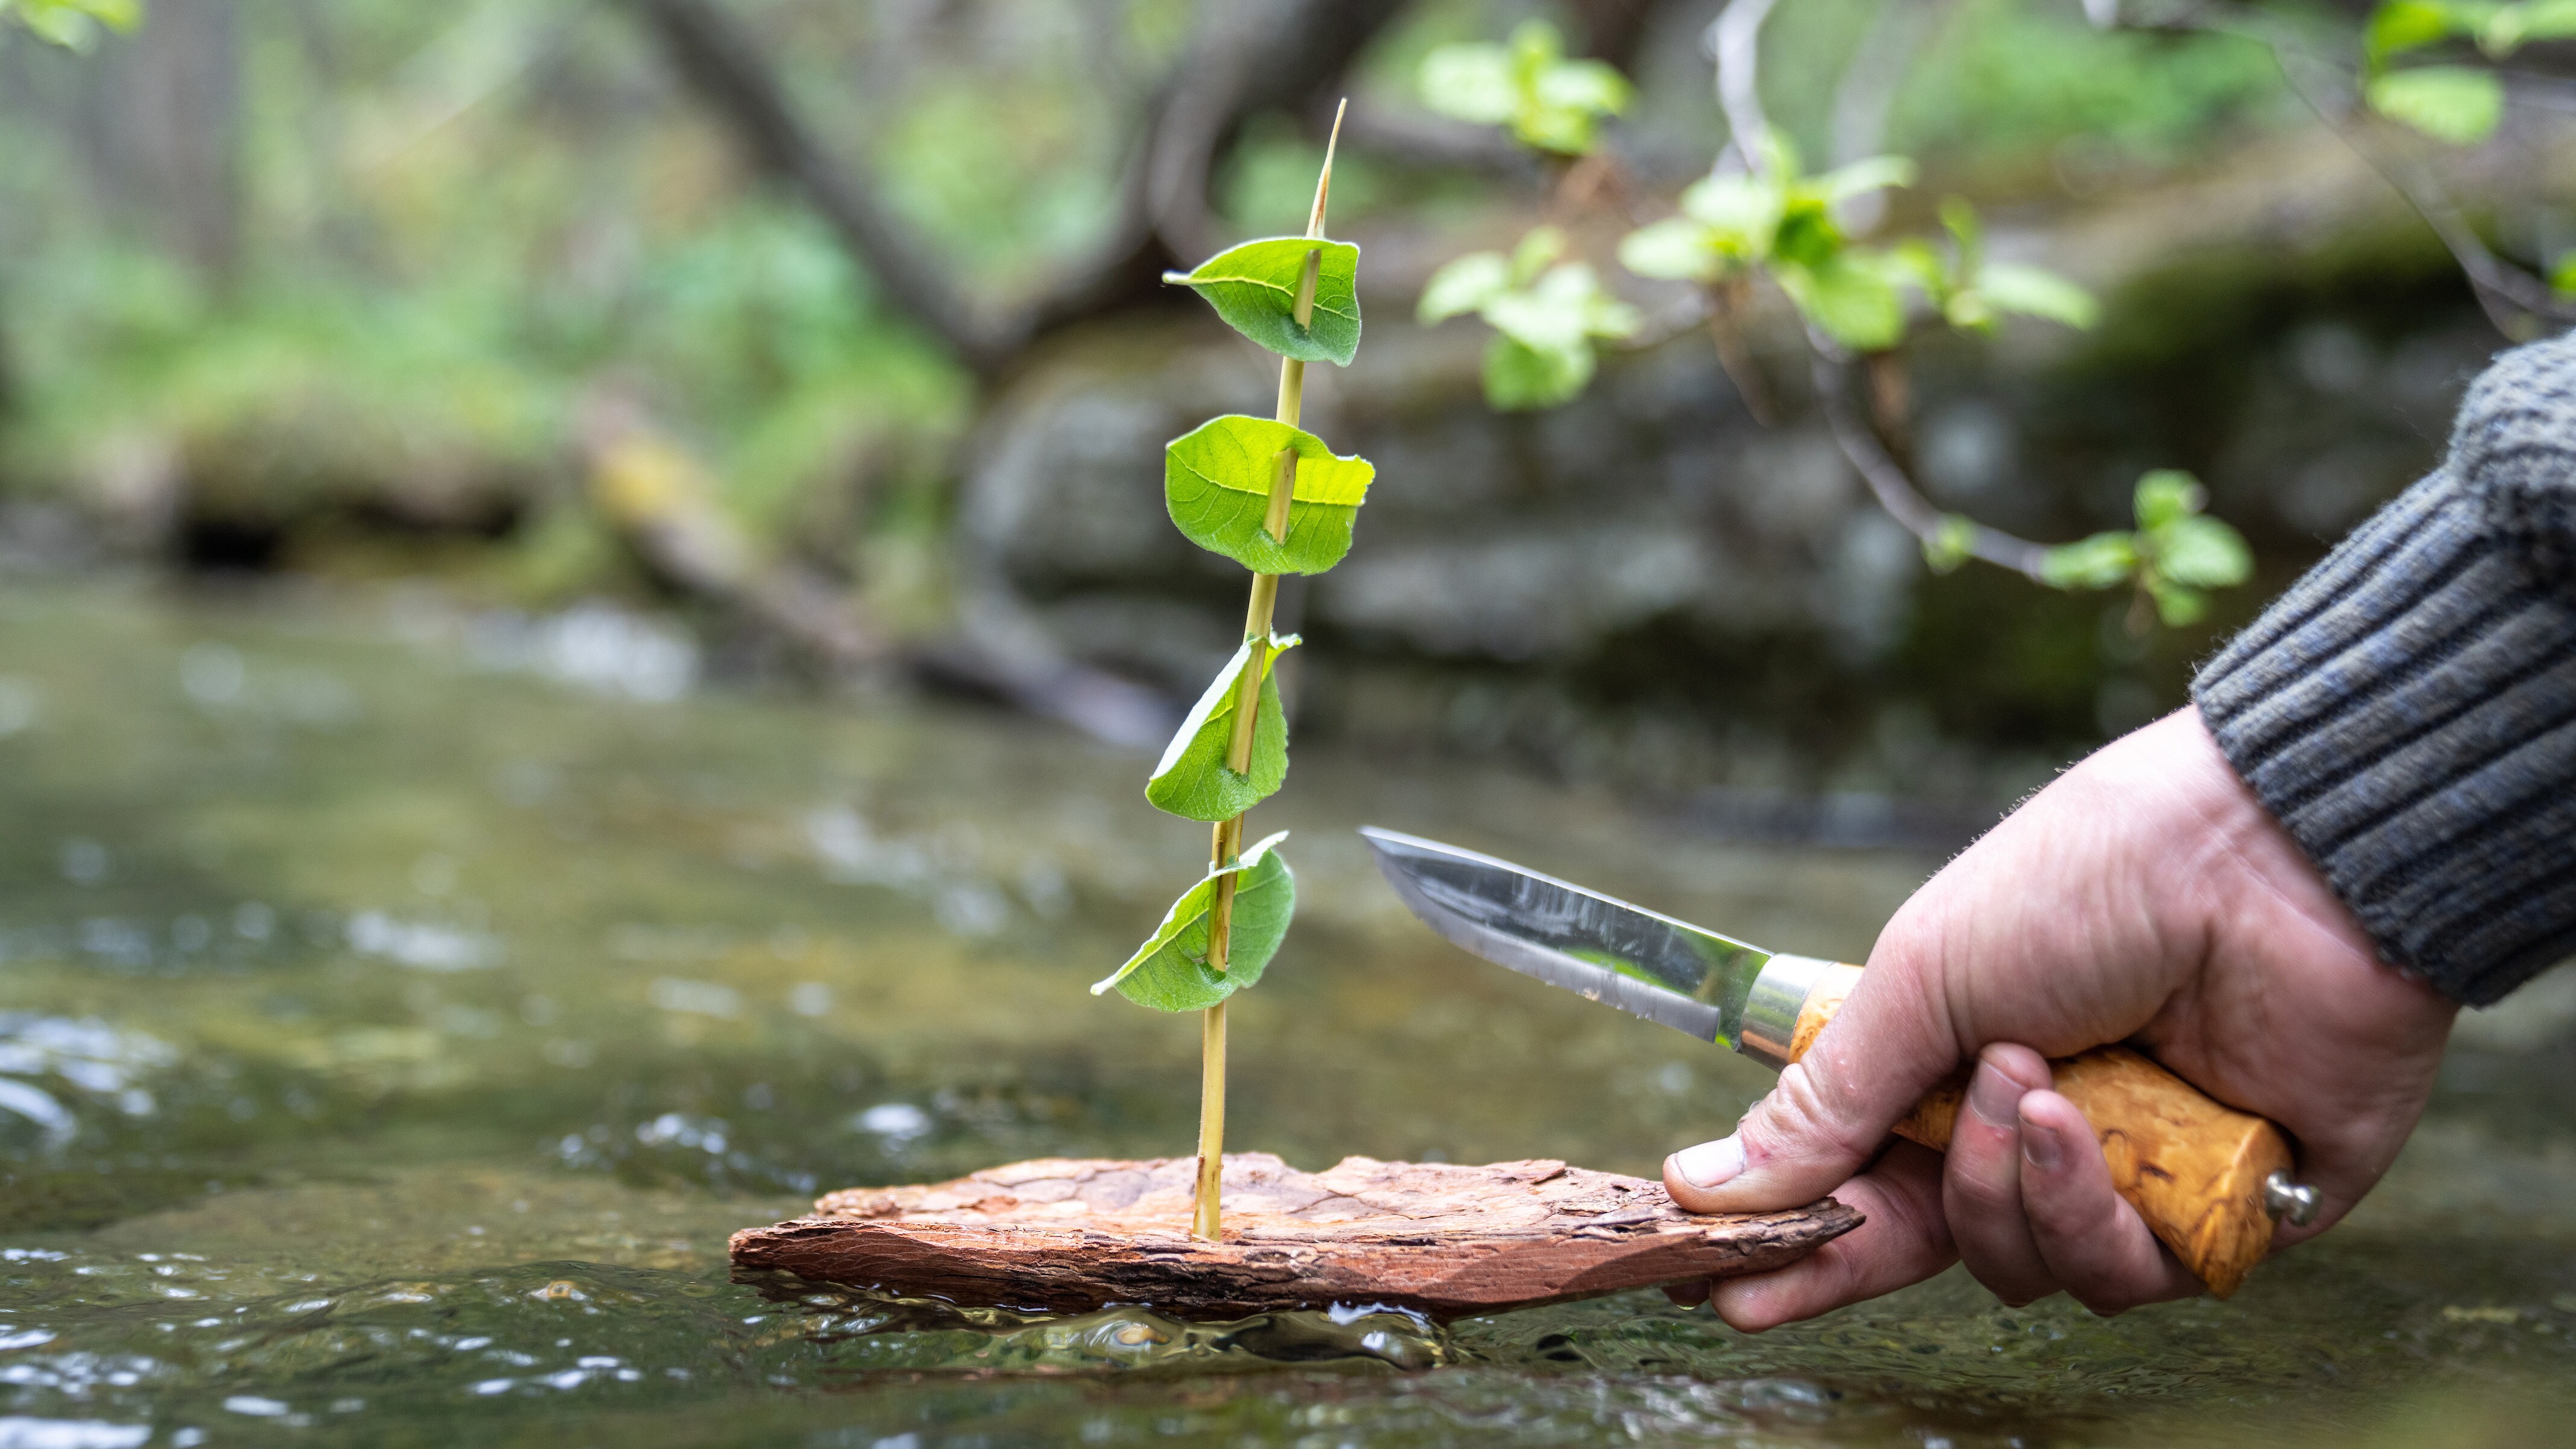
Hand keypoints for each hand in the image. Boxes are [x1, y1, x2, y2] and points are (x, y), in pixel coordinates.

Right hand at [1658, 708, 2457, 1328]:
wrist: (2265, 859)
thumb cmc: (2088, 880)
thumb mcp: (1921, 978)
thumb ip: (1828, 1099)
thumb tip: (1707, 1183)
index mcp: (1963, 1066)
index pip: (1872, 1184)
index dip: (1805, 1242)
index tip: (1731, 1285)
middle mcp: (2048, 1130)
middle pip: (1941, 1243)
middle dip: (1879, 1237)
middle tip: (1849, 1211)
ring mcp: (2139, 1175)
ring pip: (2029, 1269)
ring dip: (2006, 1188)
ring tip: (2033, 1085)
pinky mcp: (2230, 1214)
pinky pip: (2127, 1278)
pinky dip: (2089, 1209)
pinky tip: (2089, 1125)